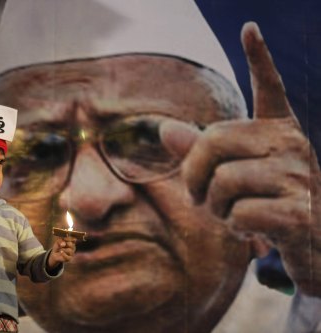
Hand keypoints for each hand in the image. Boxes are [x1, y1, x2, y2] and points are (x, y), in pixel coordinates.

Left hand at [47, 236, 76, 269]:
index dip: (68, 239)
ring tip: (60, 250)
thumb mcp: (58, 242)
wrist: (55, 254)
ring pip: (70, 250)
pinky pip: (68, 257)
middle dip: (66, 244)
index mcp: (72, 242)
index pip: (73, 239)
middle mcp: (73, 247)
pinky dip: (64, 254)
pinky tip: (61, 252)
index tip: (64, 238)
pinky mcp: (69, 258)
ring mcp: (72, 253)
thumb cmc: (58, 246)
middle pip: (72, 244)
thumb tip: (64, 244)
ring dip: (63, 249)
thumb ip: (60, 241)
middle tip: (61, 245)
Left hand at [162, 22, 320, 295]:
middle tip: (200, 196)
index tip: (248, 28)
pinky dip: (235, 227)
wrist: (314, 247)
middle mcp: (291, 145)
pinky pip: (240, 213)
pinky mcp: (299, 211)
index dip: (258, 58)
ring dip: (216, 207)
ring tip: (232, 214)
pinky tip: (253, 230)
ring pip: (223, 182)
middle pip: (212, 142)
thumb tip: (164, 128)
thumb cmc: (266, 205)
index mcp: (277, 132)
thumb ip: (199, 153)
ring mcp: (298, 176)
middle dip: (193, 176)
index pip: (269, 88)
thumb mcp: (230, 177)